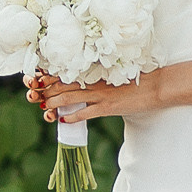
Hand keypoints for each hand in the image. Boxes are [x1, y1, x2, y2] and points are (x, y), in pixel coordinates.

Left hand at [27, 70, 164, 126]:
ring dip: (54, 103)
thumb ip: (101, 76)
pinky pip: (86, 113)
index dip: (50, 75)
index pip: (67, 71)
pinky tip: (62, 120)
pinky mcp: (108, 107)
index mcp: (96, 71)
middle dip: (47, 90)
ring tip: (44, 108)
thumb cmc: (138, 78)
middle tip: (34, 95)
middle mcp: (95, 81)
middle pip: (63, 84)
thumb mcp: (116, 73)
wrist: (157, 85)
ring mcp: (101, 94)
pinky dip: (72, 117)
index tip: (37, 77)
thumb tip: (88, 79)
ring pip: (70, 98)